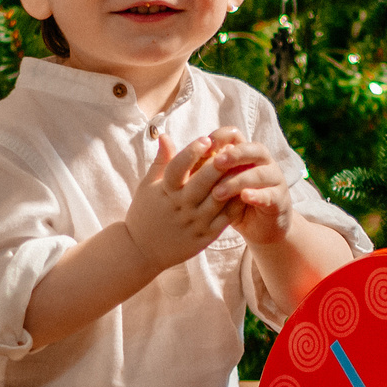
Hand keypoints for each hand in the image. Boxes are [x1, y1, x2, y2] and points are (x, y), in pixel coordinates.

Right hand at [122, 134, 234, 270]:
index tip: (206, 139)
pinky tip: (245, 189)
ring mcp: (194, 222)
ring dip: (232, 181)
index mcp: (165, 192)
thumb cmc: (145, 213)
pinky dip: (236, 203)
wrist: (142, 251)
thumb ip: (161, 162)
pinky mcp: (205, 236)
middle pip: (202, 182)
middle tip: (231, 148)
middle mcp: (180, 207)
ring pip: (218, 199)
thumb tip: (165, 135)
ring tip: (243, 165)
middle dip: (218, 164)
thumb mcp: (147, 186)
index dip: (192, 152)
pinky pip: (225, 218)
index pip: (178, 168)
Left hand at [204, 128, 296, 244]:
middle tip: (215, 162)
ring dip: (239, 180)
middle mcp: (261, 161)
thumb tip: (163, 140)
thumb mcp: (212, 182)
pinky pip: (270, 194)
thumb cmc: (229, 201)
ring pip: (260, 172)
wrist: (258, 227)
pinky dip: (257, 195)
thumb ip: (196, 165)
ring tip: (218, 192)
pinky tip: (244, 197)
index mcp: (244, 153)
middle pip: (252, 149)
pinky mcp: (279, 199)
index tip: (203, 144)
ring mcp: (274, 179)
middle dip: (234, 154)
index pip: (235, 135)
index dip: (220, 138)